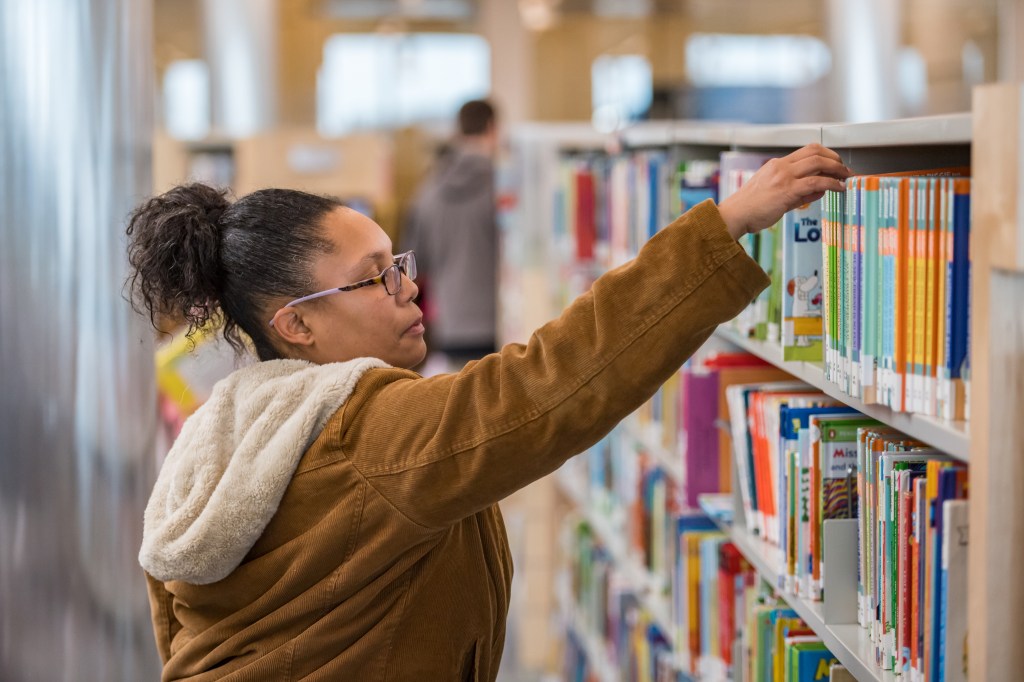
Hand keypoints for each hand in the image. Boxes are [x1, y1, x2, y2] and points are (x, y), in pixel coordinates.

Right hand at [717, 143, 851, 239]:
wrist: (735, 215)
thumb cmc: (750, 209)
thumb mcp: (774, 195)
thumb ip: (798, 192)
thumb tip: (820, 190)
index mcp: (776, 165)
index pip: (806, 151)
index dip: (826, 154)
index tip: (835, 163)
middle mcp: (781, 166)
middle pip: (815, 152)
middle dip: (835, 159)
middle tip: (845, 169)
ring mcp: (784, 177)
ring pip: (818, 163)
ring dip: (837, 169)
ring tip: (846, 177)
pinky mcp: (787, 190)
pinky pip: (816, 182)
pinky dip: (832, 183)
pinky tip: (839, 188)